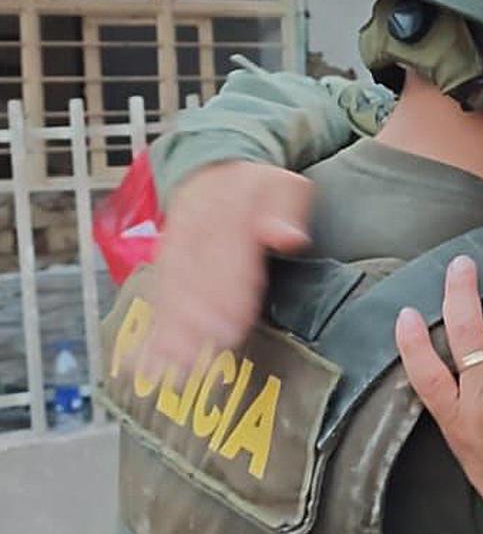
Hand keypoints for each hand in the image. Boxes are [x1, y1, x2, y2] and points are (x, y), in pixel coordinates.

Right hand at [146, 162, 311, 370]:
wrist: (213, 166)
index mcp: (227, 214)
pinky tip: (144, 361)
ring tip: (169, 368)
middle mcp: (195, 235)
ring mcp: (176, 250)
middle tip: (194, 361)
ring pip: (171, 293)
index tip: (230, 329)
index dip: (228, 295)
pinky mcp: (165, 265)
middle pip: (193, 282)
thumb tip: (287, 237)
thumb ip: (286, 210)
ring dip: (169, 333)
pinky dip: (152, 328)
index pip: (228, 258)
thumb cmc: (257, 185)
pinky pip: (158, 296)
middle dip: (193, 325)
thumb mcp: (282, 184)